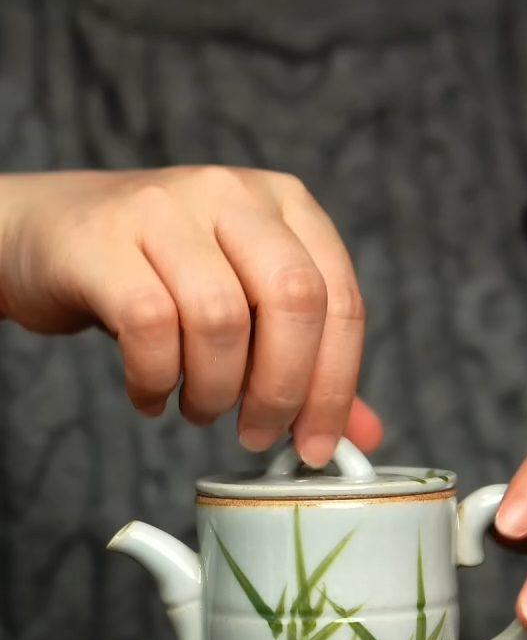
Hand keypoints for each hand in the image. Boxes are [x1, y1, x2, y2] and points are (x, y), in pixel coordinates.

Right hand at [0, 167, 381, 464]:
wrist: (48, 234)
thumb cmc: (159, 276)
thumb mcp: (243, 305)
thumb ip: (305, 364)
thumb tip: (366, 435)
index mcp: (285, 203)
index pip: (341, 298)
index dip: (337, 385)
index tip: (316, 446)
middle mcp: (231, 192)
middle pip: (293, 300)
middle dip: (283, 390)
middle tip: (258, 436)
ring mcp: (164, 207)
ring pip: (220, 318)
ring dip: (214, 391)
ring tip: (198, 409)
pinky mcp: (105, 239)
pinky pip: (150, 325)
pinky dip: (155, 381)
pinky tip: (150, 396)